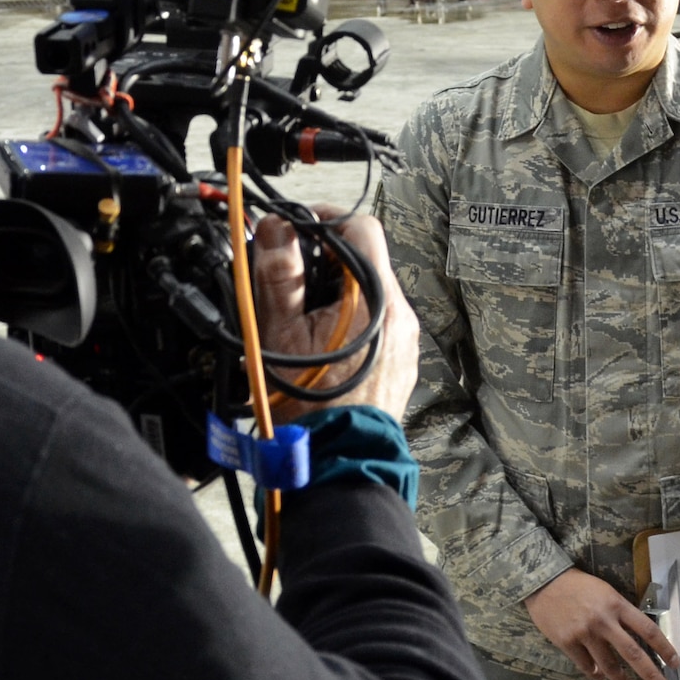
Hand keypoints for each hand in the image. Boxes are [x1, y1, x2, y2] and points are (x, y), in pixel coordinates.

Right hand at [252, 207, 419, 423]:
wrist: (338, 459)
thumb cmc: (311, 406)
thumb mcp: (282, 333)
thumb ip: (280, 275)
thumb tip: (276, 228)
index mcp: (378, 300)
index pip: (362, 228)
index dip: (326, 219)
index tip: (297, 227)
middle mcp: (400, 315)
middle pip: (364, 260)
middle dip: (323, 260)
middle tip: (288, 275)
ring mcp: (403, 339)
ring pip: (367, 292)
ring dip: (333, 291)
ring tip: (300, 316)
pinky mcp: (398, 358)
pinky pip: (375, 321)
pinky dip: (348, 318)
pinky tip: (320, 340)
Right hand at [524, 569, 677, 679]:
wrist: (545, 583)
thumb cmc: (579, 586)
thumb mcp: (607, 592)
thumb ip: (621, 614)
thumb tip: (636, 638)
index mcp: (618, 605)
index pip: (648, 630)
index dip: (664, 649)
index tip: (675, 664)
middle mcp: (604, 621)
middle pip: (633, 654)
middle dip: (652, 676)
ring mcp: (585, 634)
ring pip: (609, 666)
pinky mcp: (567, 643)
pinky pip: (586, 666)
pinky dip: (595, 674)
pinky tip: (600, 677)